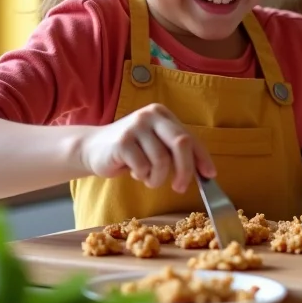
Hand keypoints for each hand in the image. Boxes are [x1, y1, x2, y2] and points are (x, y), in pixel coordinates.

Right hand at [79, 103, 215, 192]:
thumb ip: (176, 152)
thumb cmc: (130, 150)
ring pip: (162, 161)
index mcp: (163, 114)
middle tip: (180, 187)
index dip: (202, 157)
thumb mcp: (155, 145)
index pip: (190, 137)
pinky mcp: (122, 142)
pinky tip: (134, 172)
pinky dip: (142, 176)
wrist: (91, 148)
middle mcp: (151, 116)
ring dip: (158, 178)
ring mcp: (135, 127)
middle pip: (181, 144)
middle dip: (185, 170)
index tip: (210, 175)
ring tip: (148, 178)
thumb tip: (205, 172)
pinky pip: (143, 167)